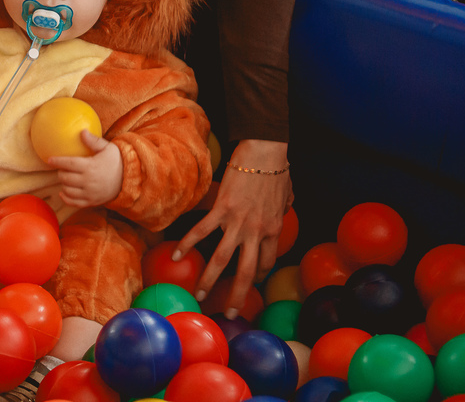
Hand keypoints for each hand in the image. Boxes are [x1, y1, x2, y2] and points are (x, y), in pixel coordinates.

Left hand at [48, 131, 122, 208]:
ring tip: (66, 178)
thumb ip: (93, 141)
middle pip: (65, 178)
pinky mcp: (91, 202)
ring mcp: (89, 193)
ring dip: (63, 184)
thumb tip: (81, 132)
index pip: (68, 164)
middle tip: (62, 168)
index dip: (57, 161)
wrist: (129, 180)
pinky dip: (66, 198)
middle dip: (60, 172)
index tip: (49, 159)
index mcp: (90, 167)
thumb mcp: (108, 148)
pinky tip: (63, 192)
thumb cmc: (117, 161)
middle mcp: (88, 181)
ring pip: (67, 190)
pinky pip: (74, 203)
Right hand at [173, 139, 291, 316]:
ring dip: (210, 280)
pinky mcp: (221, 209)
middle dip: (238, 294)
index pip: (266, 262)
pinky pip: (202, 231)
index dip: (257, 275)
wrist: (264, 152)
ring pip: (222, 259)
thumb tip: (284, 208)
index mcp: (274, 230)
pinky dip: (188, 244)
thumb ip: (284, 207)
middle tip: (230, 311)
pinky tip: (177, 255)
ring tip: (201, 295)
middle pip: (246, 272)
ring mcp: (238, 222)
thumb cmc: (277, 170)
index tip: (249, 281)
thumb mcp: (287, 194)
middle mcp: (257, 232)